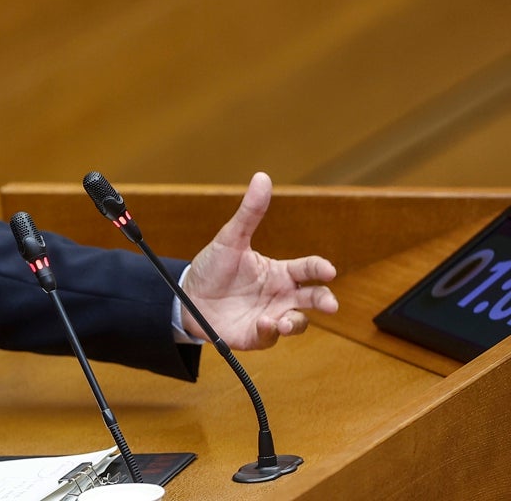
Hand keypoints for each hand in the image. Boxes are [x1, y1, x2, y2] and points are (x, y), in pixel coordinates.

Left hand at [181, 172, 337, 349]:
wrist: (186, 296)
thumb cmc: (212, 267)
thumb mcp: (230, 239)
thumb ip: (249, 212)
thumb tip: (262, 177)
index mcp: (279, 272)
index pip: (308, 269)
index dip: (320, 269)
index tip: (328, 270)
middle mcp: (279, 295)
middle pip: (313, 299)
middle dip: (325, 301)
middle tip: (330, 304)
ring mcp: (270, 316)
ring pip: (297, 323)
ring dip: (296, 323)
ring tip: (284, 321)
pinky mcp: (256, 335)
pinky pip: (270, 338)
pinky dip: (270, 333)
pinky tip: (262, 324)